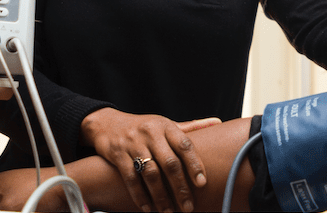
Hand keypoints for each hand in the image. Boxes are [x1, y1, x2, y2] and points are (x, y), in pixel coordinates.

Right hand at [0, 166, 65, 211]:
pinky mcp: (31, 199)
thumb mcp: (10, 208)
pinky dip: (22, 211)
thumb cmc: (45, 187)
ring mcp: (19, 193)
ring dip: (9, 212)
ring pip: (4, 209)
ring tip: (21, 211)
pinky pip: (19, 209)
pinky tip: (29, 211)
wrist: (70, 187)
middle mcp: (6, 187)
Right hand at [81, 108, 211, 212]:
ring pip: (150, 173)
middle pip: (169, 163)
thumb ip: (191, 127)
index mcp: (166, 126)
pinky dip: (140, 196)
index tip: (202, 183)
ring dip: (161, 196)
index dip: (194, 164)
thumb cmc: (144, 127)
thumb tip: (218, 122)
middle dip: (180, 187)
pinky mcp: (118, 154)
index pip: (184, 144)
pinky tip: (148, 208)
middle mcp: (151, 133)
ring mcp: (133, 144)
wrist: (108, 124)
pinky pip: (131, 178)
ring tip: (169, 212)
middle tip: (188, 207)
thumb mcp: (166, 124)